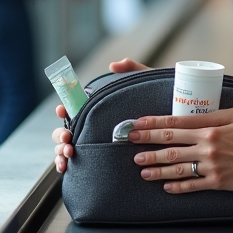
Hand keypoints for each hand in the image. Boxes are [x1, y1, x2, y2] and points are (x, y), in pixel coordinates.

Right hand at [53, 57, 151, 172]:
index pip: (74, 109)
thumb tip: (114, 64)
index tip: (61, 110)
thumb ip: (131, 70)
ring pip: (66, 148)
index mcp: (97, 111)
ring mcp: (93, 144)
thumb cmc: (158, 106)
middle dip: (61, 134)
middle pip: (66, 130)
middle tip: (68, 137)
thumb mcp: (145, 85)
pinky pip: (75, 165)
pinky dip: (64, 165)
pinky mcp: (97, 160)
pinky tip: (65, 168)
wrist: (171, 128)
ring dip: (61, 150)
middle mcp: (91, 128)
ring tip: (69, 153)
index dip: (64, 109)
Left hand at [127, 107, 232, 193]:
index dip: (154, 124)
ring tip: (141, 169)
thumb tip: (191, 115)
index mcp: (210, 128)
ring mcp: (210, 165)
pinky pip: (192, 185)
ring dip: (157, 167)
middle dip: (148, 143)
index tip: (138, 124)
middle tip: (130, 143)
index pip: (175, 124)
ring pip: (177, 166)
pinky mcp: (216, 182)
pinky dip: (177, 186)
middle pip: (171, 145)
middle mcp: (206, 146)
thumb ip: (212, 115)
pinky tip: (165, 185)